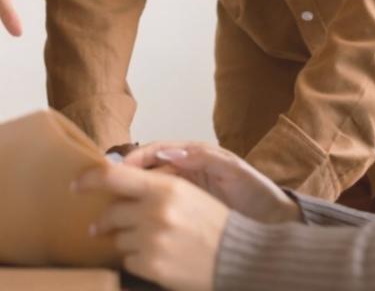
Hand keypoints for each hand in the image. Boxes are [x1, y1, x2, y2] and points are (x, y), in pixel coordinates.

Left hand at [75, 163, 230, 290]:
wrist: (238, 257)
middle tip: (99, 226)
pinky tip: (158, 258)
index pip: (112, 176)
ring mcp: (152, 240)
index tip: (76, 185)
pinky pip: (129, 260)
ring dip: (127, 241)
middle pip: (111, 212)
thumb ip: (153, 188)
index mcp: (165, 187)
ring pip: (119, 239)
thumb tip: (117, 185)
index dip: (89, 179)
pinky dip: (138, 260)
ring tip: (149, 243)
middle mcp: (155, 211)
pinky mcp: (152, 265)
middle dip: (104, 221)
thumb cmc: (213, 224)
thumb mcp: (186, 194)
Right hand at [125, 141, 301, 223]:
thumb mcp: (234, 170)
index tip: (117, 167)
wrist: (273, 221)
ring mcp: (182, 193)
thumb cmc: (256, 192)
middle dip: (122, 175)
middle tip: (100, 186)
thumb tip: (172, 151)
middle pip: (145, 169)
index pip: (155, 151)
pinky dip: (142, 213)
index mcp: (192, 156)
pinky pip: (157, 209)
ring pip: (147, 190)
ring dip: (127, 195)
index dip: (134, 157)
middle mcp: (183, 171)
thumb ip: (205, 157)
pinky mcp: (183, 213)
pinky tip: (131, 223)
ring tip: (108, 206)